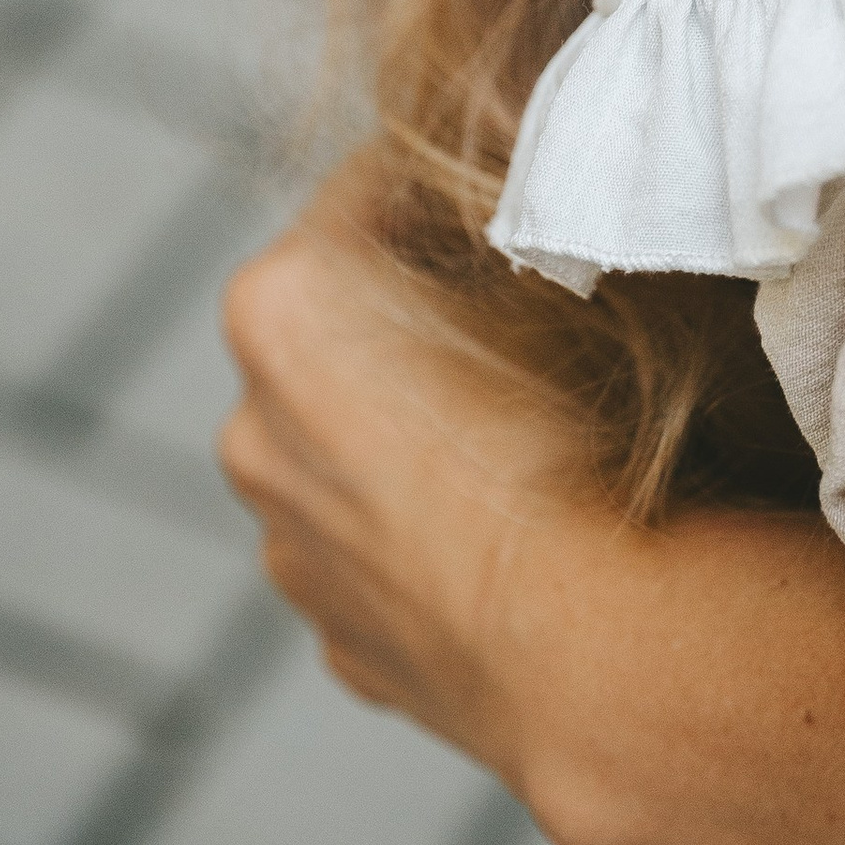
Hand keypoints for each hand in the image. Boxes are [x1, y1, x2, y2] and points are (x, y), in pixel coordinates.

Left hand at [219, 175, 596, 792]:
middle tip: (544, 327)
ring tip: (543, 450)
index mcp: (280, 308)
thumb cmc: (580, 441)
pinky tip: (530, 546)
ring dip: (421, 440)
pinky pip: (387, 558)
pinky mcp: (344, 645)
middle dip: (424, 322)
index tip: (532, 202)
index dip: (461, 193)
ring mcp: (287, 552)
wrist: (596, 653)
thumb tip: (519, 213)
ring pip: (354, 456)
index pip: (372, 191)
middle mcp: (248, 430)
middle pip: (345, 334)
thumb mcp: (558, 270)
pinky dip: (435, 543)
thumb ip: (506, 226)